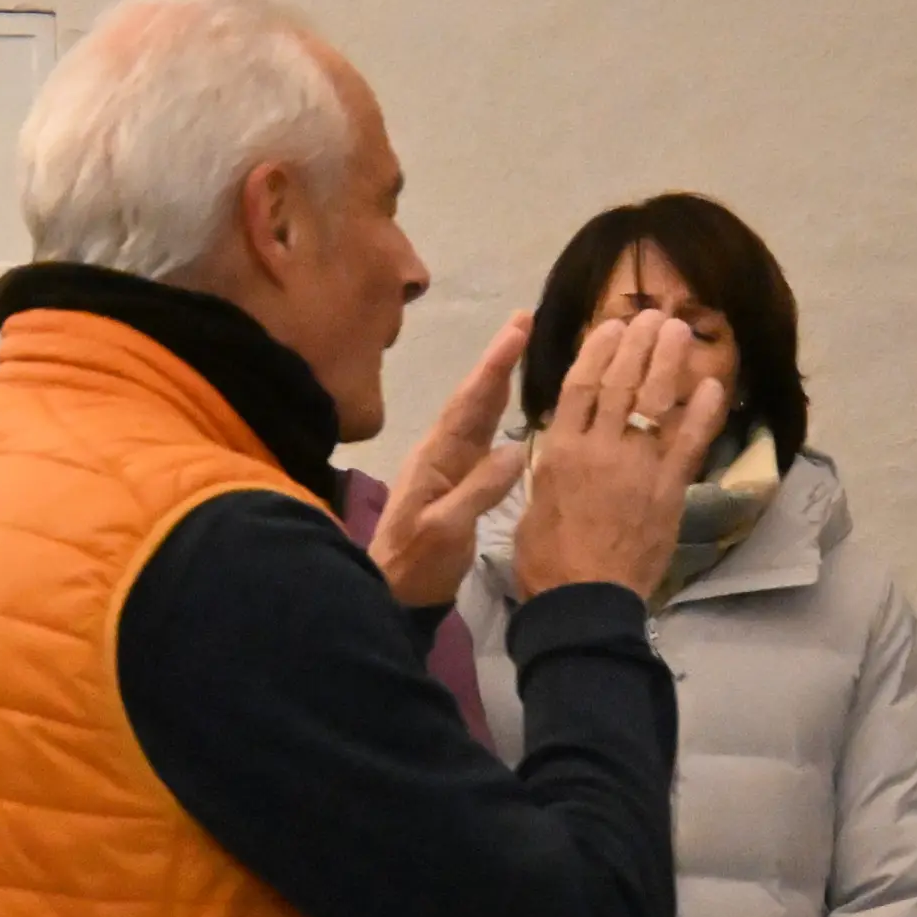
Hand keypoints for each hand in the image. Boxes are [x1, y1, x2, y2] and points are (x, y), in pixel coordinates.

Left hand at [369, 313, 534, 608]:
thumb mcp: (447, 530)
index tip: (517, 329)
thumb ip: (479, 491)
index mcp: (436, 459)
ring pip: (476, 417)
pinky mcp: (454, 488)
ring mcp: (446, 471)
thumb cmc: (417, 565)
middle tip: (524, 320)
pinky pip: (479, 442)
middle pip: (473, 400)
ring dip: (497, 383)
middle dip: (498, 361)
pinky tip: (508, 417)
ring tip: (518, 351)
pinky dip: (495, 418)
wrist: (393, 596)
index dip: (494, 366)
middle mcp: (440, 455)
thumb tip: (518, 449)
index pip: (470, 403)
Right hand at [511, 310, 729, 605]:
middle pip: (620, 383)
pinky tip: (713, 386)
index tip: (610, 326)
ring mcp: (637, 466)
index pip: (580, 387)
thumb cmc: (548, 562)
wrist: (583, 602)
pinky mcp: (669, 489)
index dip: (597, 351)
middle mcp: (599, 447)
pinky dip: (703, 412)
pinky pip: (690, 442)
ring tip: (679, 332)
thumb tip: (559, 445)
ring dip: (668, 362)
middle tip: (653, 316)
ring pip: (654, 401)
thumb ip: (550, 469)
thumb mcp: (533, 505)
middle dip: (637, 344)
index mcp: (560, 451)